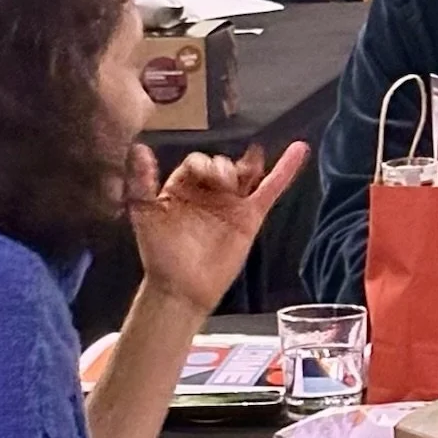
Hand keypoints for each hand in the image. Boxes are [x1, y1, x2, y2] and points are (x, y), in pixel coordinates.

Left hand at [129, 142, 307, 317]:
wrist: (180, 288)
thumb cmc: (160, 254)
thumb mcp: (145, 213)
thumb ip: (142, 181)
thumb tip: (138, 148)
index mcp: (183, 187)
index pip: (196, 163)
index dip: (202, 164)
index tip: (205, 176)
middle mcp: (208, 192)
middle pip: (222, 165)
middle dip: (223, 168)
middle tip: (223, 184)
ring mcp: (231, 204)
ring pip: (246, 174)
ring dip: (249, 165)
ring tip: (246, 171)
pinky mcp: (250, 218)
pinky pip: (270, 190)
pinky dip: (285, 170)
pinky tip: (298, 150)